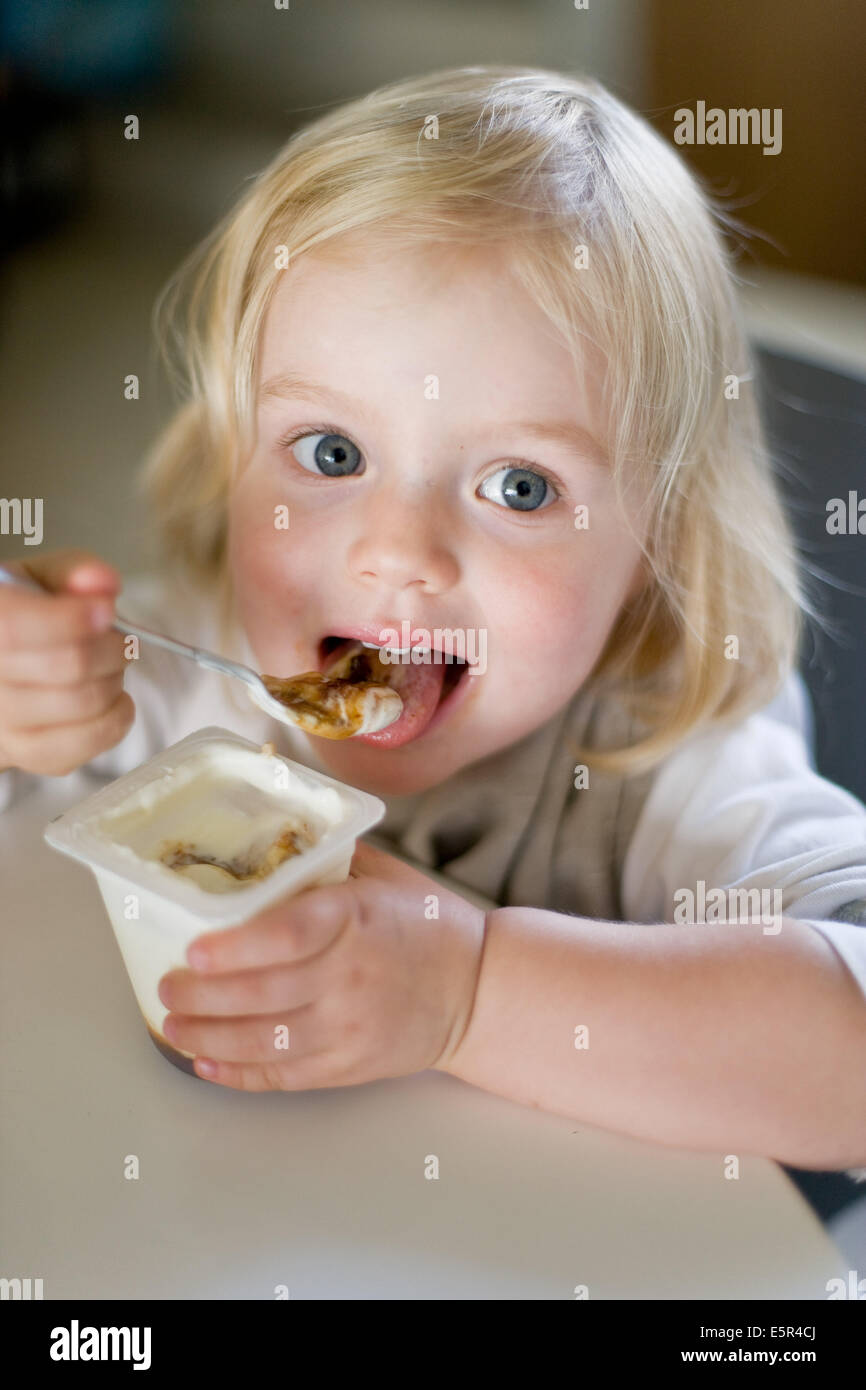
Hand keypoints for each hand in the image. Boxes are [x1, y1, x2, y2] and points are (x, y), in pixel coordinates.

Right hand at [0, 550, 132, 774]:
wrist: (3, 670)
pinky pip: (84, 744)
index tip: (106, 611)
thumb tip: (103, 582)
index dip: (70, 620)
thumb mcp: (38, 580)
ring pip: (83, 704)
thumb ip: (71, 571)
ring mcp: (0, 722)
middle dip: (112, 648)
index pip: (14, 628)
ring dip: (116, 680)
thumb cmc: (25, 616)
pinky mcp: (25, 754)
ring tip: (112, 667)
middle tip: (119, 639)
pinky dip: (116, 718)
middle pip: (66, 666)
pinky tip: (115, 700)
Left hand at [157, 840, 487, 1091]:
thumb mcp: (383, 877)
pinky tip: (206, 1061)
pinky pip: (284, 1076)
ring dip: (208, 1035)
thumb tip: (260, 841)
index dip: (234, 948)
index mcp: (355, 920)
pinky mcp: (349, 1066)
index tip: (193, 949)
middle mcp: (350, 977)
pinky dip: (239, 1073)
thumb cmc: (425, 924)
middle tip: (166, 987)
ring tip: (173, 1024)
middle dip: (202, 996)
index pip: (288, 936)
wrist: (478, 990)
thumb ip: (325, 863)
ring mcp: (349, 1028)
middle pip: (262, 993)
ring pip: (264, 1041)